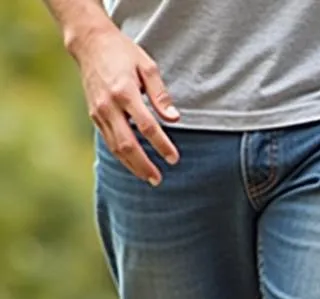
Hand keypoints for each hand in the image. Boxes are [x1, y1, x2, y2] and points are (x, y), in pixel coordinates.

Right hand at [69, 22, 179, 184]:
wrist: (89, 42)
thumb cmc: (123, 53)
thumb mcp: (147, 67)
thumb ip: (160, 95)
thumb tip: (174, 119)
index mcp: (124, 92)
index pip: (146, 126)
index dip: (161, 145)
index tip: (174, 158)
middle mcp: (109, 105)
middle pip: (128, 143)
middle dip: (144, 164)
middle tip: (158, 179)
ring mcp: (99, 111)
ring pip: (115, 147)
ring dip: (132, 166)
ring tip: (149, 178)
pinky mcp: (94, 115)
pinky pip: (108, 141)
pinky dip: (122, 156)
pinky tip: (134, 165)